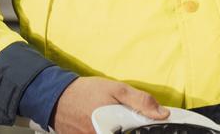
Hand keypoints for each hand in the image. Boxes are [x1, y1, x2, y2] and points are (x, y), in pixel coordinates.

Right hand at [51, 76, 167, 133]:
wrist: (57, 95)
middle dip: (126, 128)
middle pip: (123, 133)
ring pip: (112, 133)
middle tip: (119, 116)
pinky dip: (103, 130)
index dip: (141, 128)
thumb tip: (162, 114)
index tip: (141, 122)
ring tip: (109, 117)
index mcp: (110, 129)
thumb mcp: (117, 89)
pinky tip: (101, 122)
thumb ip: (141, 101)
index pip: (134, 133)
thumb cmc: (87, 91)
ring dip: (115, 129)